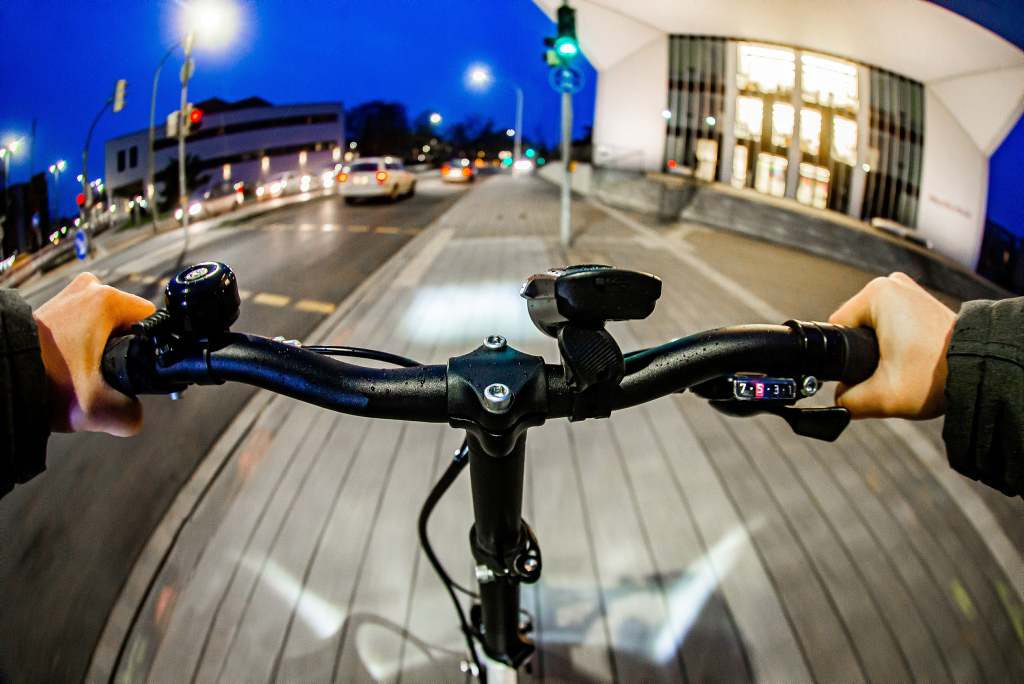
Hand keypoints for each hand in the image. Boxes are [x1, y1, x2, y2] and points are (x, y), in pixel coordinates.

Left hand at [33, 273, 155, 434]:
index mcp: (107, 300)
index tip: (126, 371)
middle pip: (127, 326)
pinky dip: (79, 346)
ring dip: (98, 350)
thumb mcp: (96, 409)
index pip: (152, 323)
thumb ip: (130, 416)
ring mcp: (68, 295)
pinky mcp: (53, 306)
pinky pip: (83, 326)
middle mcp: (88, 289)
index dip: (146, 353)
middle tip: (98, 377)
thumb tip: (134, 414)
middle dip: (120, 352)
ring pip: (105, 327)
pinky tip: (66, 366)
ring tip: (80, 373)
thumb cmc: (41, 382)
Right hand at [828, 272, 956, 419]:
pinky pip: (892, 324)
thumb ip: (847, 401)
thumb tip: (840, 399)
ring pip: (874, 328)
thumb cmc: (940, 374)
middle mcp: (892, 285)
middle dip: (865, 354)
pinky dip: (897, 342)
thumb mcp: (882, 397)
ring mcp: (909, 291)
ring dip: (881, 349)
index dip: (845, 358)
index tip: (869, 372)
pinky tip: (912, 357)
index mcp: (877, 294)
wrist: (981, 372)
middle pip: (856, 328)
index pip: (838, 330)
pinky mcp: (921, 302)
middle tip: (890, 372)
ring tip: (903, 365)